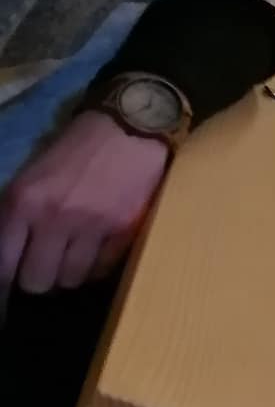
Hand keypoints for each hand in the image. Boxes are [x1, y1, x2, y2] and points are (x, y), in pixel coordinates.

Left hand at [0, 112, 169, 294]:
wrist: (130, 125)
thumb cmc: (76, 149)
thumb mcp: (32, 176)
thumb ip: (17, 215)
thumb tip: (9, 255)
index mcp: (25, 201)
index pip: (3, 265)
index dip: (5, 280)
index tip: (12, 281)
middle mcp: (55, 217)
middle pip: (37, 281)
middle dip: (39, 278)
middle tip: (46, 266)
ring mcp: (92, 225)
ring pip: (71, 279)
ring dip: (70, 272)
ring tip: (74, 255)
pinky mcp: (124, 229)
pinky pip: (102, 269)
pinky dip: (97, 264)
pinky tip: (98, 246)